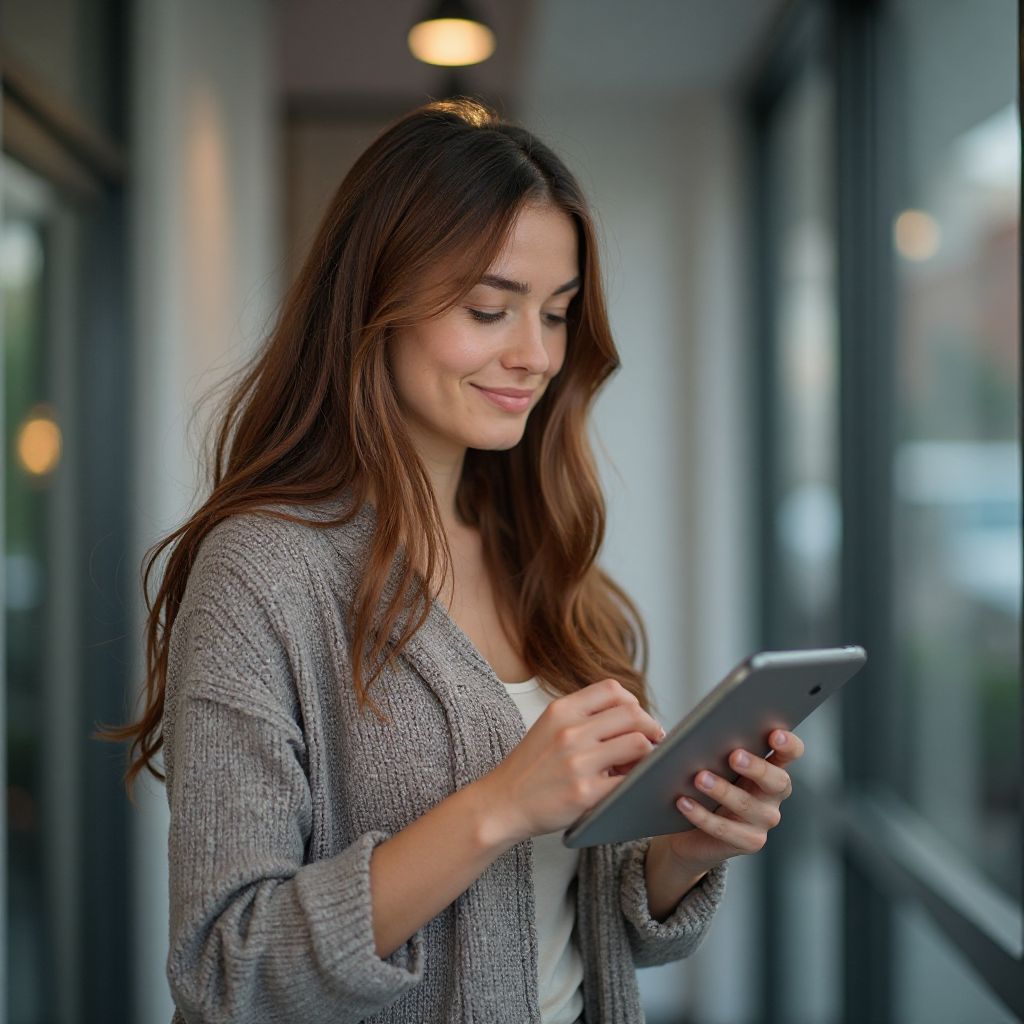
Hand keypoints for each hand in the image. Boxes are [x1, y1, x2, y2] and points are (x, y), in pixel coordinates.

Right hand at [478, 678, 663, 843]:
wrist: (502, 803)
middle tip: (652, 741)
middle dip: (650, 727)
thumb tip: (632, 717)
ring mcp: (578, 762)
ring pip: (638, 743)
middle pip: (632, 713)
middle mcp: (570, 731)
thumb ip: (584, 717)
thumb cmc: (530, 768)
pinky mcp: (585, 793)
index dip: (633, 702)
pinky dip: (639, 780)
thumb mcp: (550, 726)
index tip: (636, 719)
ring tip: (638, 765)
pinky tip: (630, 784)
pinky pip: (630, 779)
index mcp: (562, 710)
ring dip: (648, 754)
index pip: (612, 689)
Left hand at [656, 729, 804, 874]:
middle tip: (734, 756)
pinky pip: (724, 829)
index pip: (789, 753)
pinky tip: (684, 802)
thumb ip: (699, 743)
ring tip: (700, 778)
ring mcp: (764, 820)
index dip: (788, 744)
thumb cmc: (702, 783)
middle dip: (756, 767)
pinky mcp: (749, 842)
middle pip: (776, 780)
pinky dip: (702, 815)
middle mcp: (773, 794)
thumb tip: (671, 730)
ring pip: (746, 804)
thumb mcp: (704, 761)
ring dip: (722, 790)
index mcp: (769, 766)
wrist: (690, 831)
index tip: (775, 735)